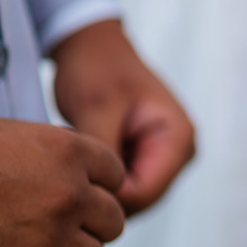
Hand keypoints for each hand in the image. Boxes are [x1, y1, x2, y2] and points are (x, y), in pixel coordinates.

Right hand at [0, 119, 125, 246]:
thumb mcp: (10, 138)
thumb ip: (53, 156)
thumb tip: (89, 181)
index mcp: (67, 151)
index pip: (115, 175)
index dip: (93, 188)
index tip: (70, 196)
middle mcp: (69, 193)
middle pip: (112, 221)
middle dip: (86, 227)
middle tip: (50, 230)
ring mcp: (51, 239)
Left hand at [52, 20, 195, 215]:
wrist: (95, 46)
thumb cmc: (97, 69)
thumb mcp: (96, 110)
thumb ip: (105, 156)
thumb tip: (103, 198)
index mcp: (179, 139)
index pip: (144, 193)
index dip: (105, 195)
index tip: (69, 178)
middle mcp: (181, 152)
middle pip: (141, 200)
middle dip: (103, 191)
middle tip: (65, 169)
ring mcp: (167, 157)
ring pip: (132, 196)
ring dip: (101, 184)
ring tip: (74, 160)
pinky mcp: (151, 158)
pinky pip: (126, 184)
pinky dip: (102, 178)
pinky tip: (82, 160)